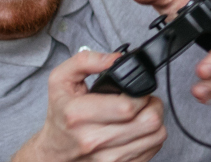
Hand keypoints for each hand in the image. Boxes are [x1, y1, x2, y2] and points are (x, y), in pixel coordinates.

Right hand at [15, 49, 165, 161]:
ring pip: (157, 135)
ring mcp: (108, 158)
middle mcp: (93, 140)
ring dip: (156, 120)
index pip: (128, 106)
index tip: (135, 91)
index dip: (140, 94)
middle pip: (149, 121)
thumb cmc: (60, 115)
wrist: (53, 152)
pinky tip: (138, 129)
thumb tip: (116, 59)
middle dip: (153, 104)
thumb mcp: (61, 81)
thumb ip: (86, 61)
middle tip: (142, 100)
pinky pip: (154, 149)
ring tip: (141, 113)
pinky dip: (152, 137)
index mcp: (78, 115)